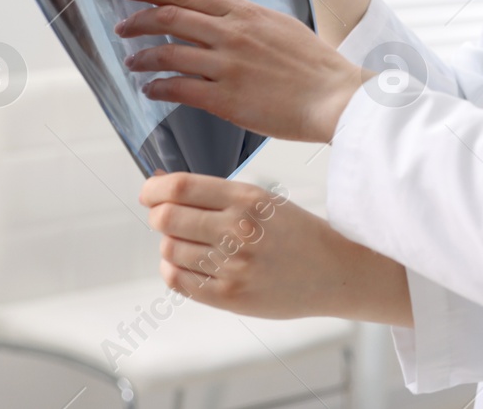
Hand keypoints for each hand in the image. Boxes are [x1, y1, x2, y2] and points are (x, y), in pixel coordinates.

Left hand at [109, 0, 371, 143]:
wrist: (336, 98)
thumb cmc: (316, 65)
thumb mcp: (281, 26)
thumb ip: (247, 21)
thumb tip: (222, 19)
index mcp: (245, 12)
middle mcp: (231, 33)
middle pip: (168, 17)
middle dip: (135, 19)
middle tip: (120, 26)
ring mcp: (227, 65)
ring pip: (167, 52)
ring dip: (143, 57)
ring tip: (133, 62)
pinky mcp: (226, 98)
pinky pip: (178, 88)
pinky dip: (157, 86)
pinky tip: (151, 90)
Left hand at [140, 172, 413, 324]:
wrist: (334, 273)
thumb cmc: (299, 234)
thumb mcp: (266, 200)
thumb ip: (217, 194)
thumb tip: (162, 185)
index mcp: (249, 199)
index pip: (180, 188)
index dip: (153, 189)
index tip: (148, 192)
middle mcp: (239, 230)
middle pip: (167, 218)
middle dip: (158, 215)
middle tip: (165, 217)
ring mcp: (233, 266)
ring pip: (169, 249)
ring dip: (169, 243)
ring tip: (188, 242)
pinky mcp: (229, 297)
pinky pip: (178, 279)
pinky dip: (172, 268)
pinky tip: (186, 262)